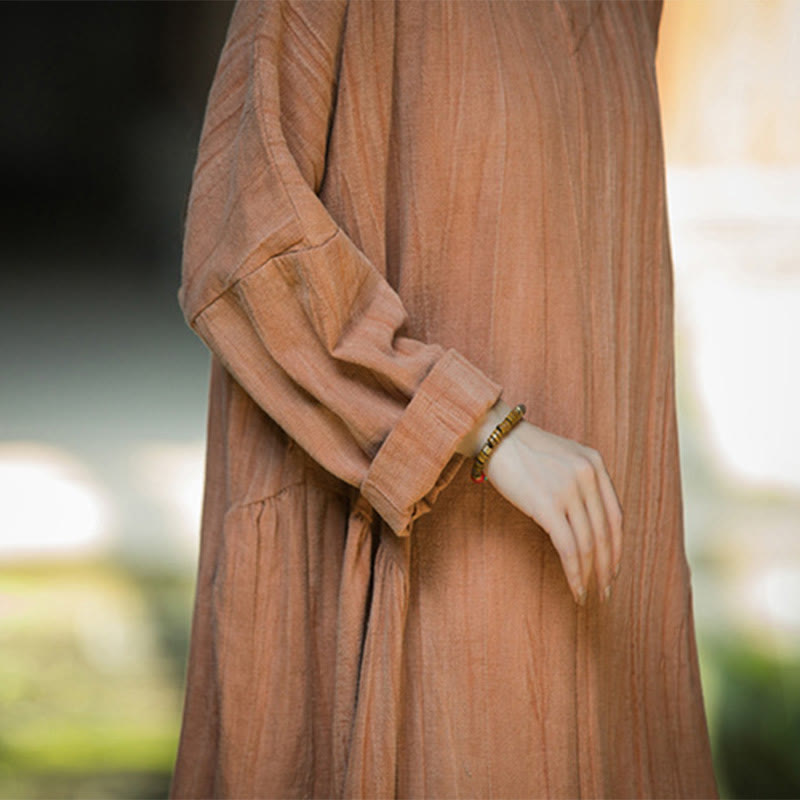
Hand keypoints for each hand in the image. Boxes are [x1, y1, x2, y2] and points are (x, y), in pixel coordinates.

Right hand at [458, 400, 622, 604]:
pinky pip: (569, 547)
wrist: (495, 437)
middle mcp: (588, 475)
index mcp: (595, 464)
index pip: (615, 514)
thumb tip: (587, 522)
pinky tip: (575, 586)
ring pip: (588, 543)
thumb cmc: (522, 451)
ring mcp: (569, 490)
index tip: (613, 567)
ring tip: (587, 593)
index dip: (616, 546)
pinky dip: (575, 572)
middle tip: (606, 589)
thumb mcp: (562, 458)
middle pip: (605, 532)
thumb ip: (580, 481)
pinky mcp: (548, 505)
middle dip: (607, 566)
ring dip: (590, 574)